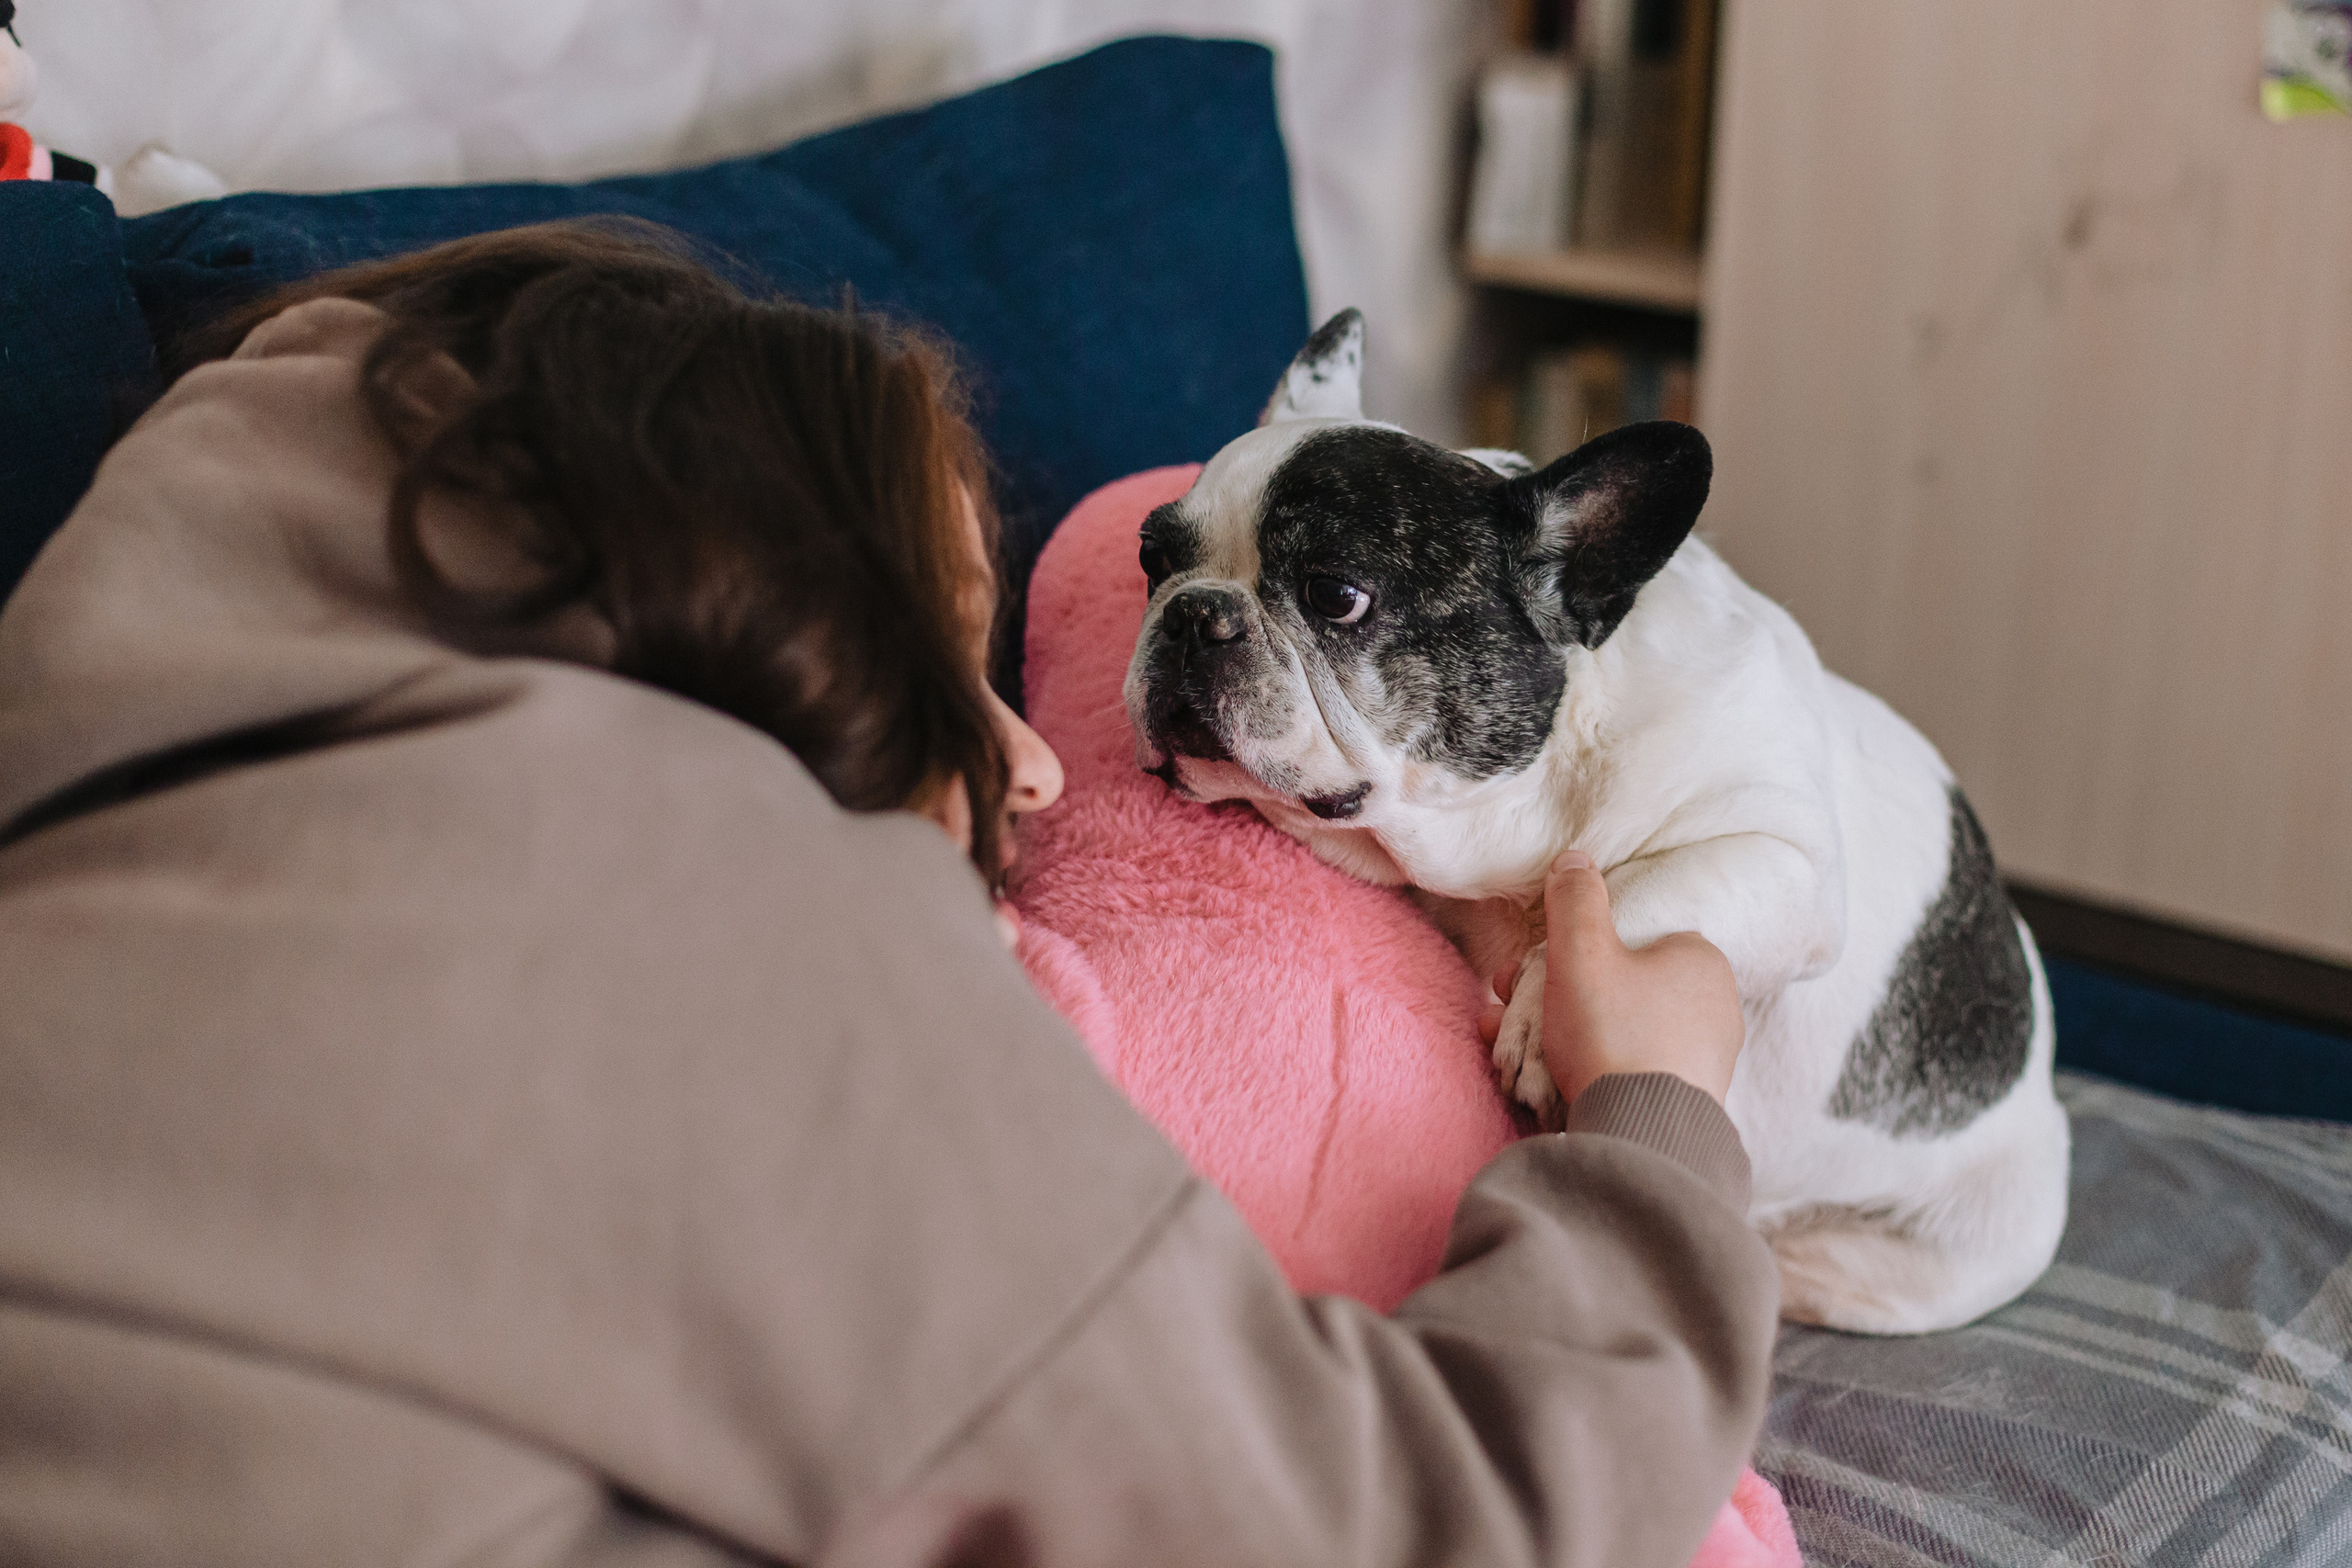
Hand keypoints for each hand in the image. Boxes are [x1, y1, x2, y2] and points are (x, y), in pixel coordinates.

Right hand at [1478, 851, 1744, 1105]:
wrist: (1643, 1138)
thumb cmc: (1615, 1035)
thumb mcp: (1583, 953)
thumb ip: (1576, 900)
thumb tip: (1575, 859)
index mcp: (1700, 961)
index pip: (1631, 938)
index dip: (1571, 947)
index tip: (1525, 966)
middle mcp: (1713, 1007)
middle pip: (1614, 984)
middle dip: (1550, 992)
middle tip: (1505, 1002)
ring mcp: (1701, 1058)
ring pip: (1612, 1027)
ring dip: (1554, 1029)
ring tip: (1503, 1043)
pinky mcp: (1684, 1099)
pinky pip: (1623, 1067)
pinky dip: (1581, 1065)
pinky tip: (1536, 1076)